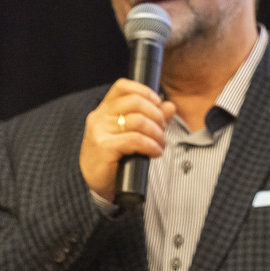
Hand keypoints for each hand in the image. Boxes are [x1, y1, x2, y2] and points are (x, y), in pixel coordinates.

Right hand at [79, 79, 176, 200]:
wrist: (100, 183)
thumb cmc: (116, 157)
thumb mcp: (134, 134)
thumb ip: (152, 118)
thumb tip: (170, 106)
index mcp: (105, 110)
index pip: (122, 86)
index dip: (144, 91)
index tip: (158, 104)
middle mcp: (99, 117)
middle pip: (135, 102)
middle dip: (156, 115)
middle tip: (162, 130)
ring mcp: (99, 131)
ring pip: (138, 121)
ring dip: (156, 133)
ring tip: (160, 144)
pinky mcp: (104, 147)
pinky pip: (135, 139)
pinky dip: (151, 145)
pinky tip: (155, 152)